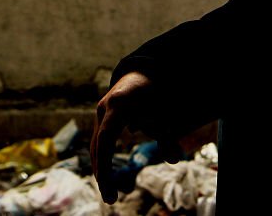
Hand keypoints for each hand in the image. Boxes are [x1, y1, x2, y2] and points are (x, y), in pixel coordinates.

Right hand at [91, 71, 167, 203]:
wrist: (142, 73)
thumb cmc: (153, 94)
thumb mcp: (162, 114)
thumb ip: (166, 137)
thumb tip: (176, 160)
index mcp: (118, 105)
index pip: (106, 138)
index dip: (105, 163)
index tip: (108, 184)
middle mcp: (104, 108)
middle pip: (98, 145)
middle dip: (102, 173)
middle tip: (110, 198)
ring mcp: (100, 113)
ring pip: (96, 145)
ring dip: (101, 168)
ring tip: (109, 191)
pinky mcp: (101, 118)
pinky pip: (99, 141)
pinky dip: (102, 158)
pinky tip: (106, 175)